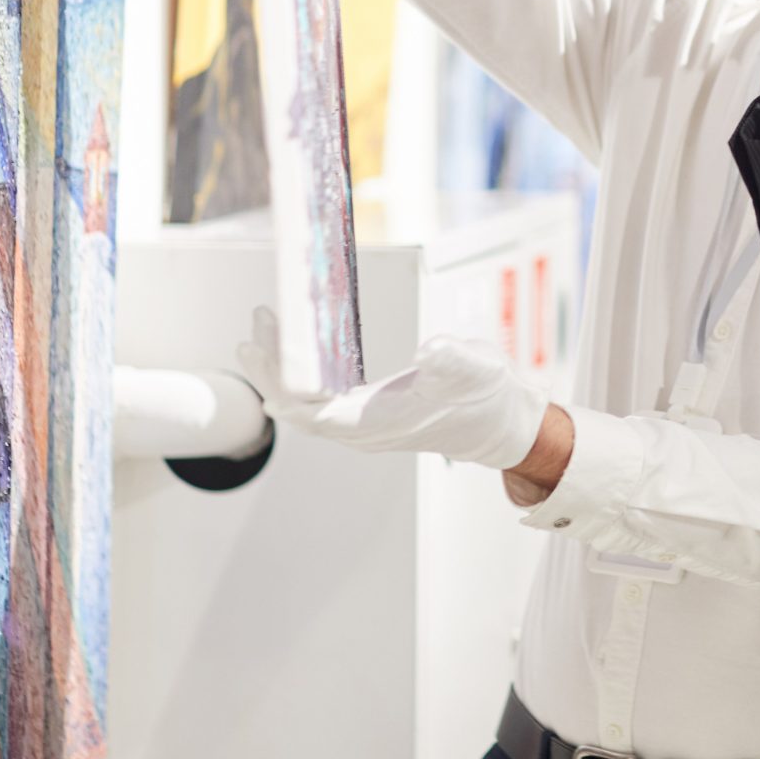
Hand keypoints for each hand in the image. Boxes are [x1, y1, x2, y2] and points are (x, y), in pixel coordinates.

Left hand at [237, 307, 548, 470]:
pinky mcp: (368, 415)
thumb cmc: (489, 400)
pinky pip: (319, 402)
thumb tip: (429, 349)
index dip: (281, 381)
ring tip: (265, 333)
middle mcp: (363, 430)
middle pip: (297, 409)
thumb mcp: (477, 371)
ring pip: (305, 406)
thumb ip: (453, 361)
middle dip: (271, 371)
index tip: (260, 346)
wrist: (503, 425)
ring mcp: (363, 425)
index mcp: (380, 422)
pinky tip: (295, 357)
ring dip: (282, 374)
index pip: (312, 410)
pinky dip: (301, 378)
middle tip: (255, 328)